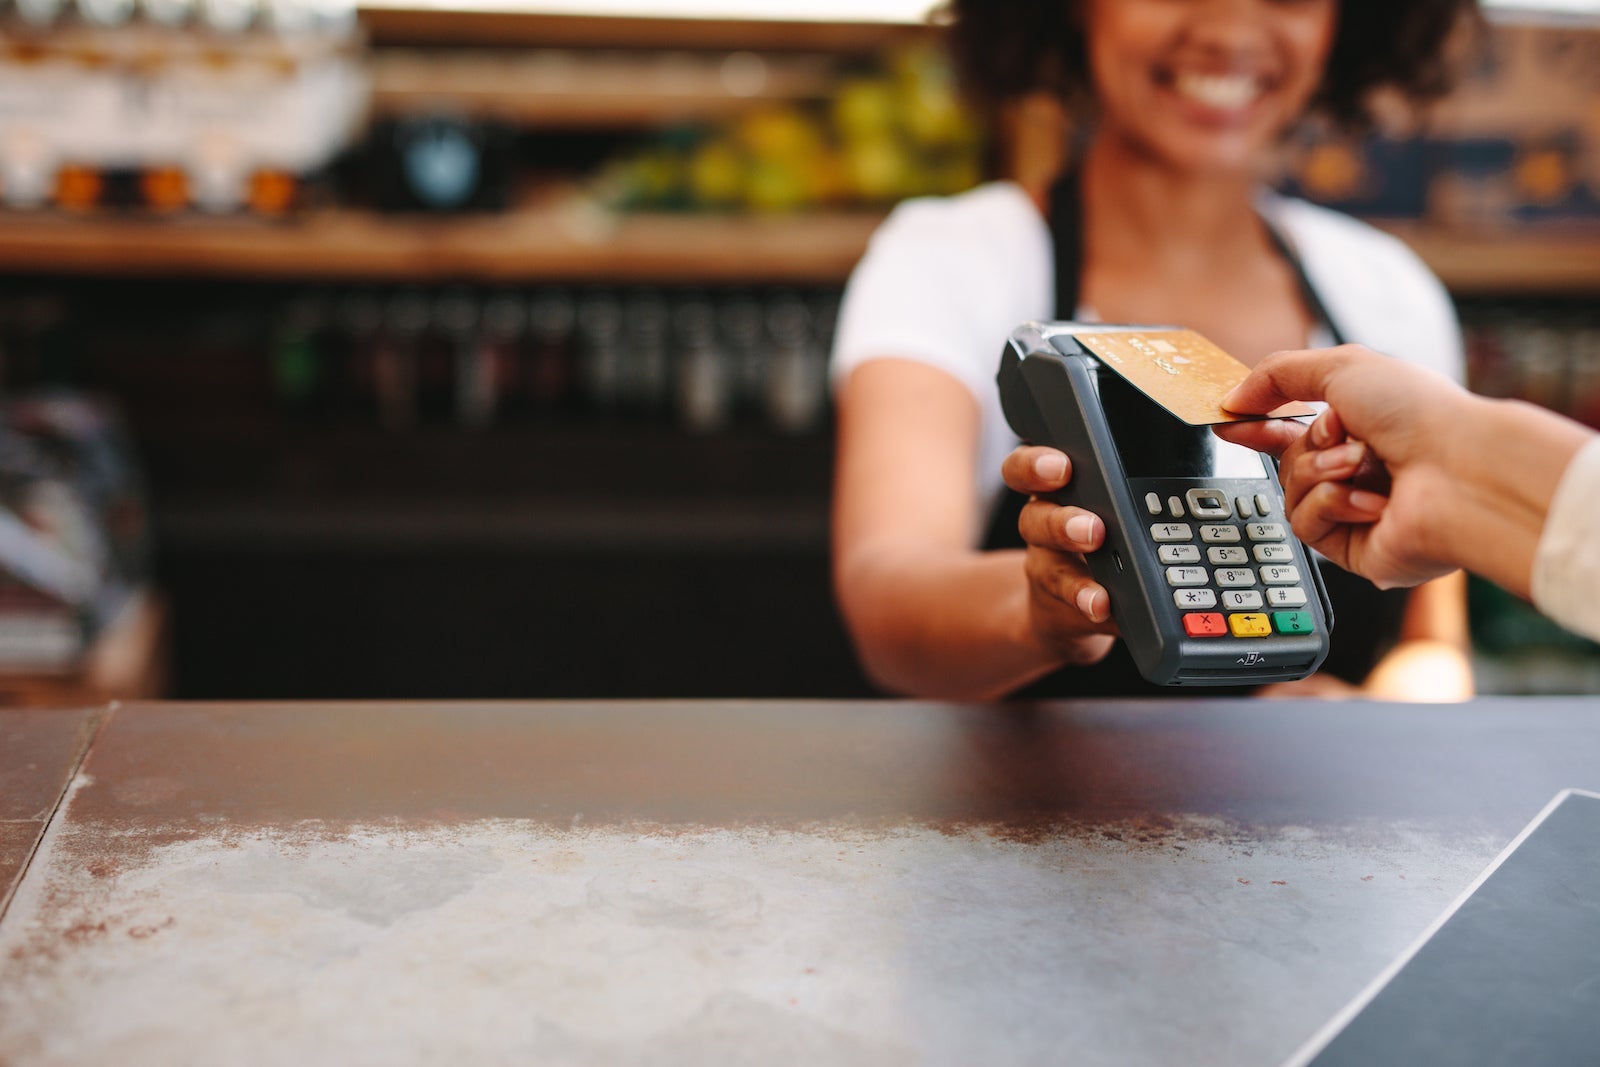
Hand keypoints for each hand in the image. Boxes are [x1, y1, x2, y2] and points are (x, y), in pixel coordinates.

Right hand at [1000, 445, 1118, 665]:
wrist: (1070, 598)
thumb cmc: (1101, 539)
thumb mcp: (1113, 507)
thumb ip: (1136, 497)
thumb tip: (1196, 498)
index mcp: (1055, 489)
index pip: (1028, 467)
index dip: (1035, 464)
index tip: (1061, 466)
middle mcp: (1042, 524)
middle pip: (1033, 518)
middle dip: (1061, 524)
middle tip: (1093, 531)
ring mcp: (1046, 567)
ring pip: (1048, 568)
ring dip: (1076, 583)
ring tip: (1100, 594)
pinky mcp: (1056, 604)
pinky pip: (1071, 607)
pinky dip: (1092, 610)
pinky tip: (1109, 613)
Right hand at [1213, 345, 1473, 589]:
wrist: (1459, 470)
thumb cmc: (1419, 415)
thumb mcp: (1342, 366)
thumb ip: (1277, 374)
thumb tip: (1234, 397)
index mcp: (1364, 428)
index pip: (1292, 429)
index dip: (1258, 426)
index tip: (1228, 422)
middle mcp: (1361, 471)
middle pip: (1288, 462)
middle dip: (1307, 446)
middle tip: (1340, 436)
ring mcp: (1356, 510)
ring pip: (1290, 493)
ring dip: (1320, 472)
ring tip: (1362, 466)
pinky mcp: (1352, 548)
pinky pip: (1306, 525)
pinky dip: (1332, 504)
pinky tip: (1370, 500)